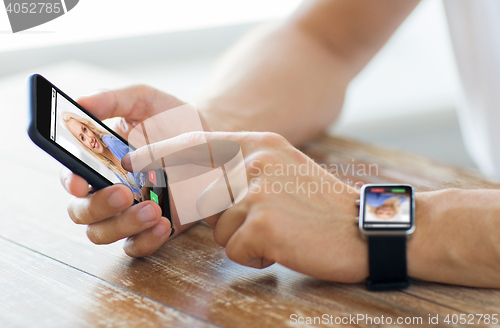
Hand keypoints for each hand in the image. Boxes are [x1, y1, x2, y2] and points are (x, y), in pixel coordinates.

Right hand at [60, 85, 196, 256]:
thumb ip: (114, 100)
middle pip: (81, 212)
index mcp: (97, 160)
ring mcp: (128, 212)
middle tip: (124, 193)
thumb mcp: (145, 101)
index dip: (69, 181)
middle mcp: (106, 189)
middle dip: (99, 206)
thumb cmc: (170, 119)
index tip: (80, 181)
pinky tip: (164, 223)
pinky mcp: (150, 228)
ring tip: (154, 208)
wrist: (210, 141)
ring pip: (104, 233)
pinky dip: (146, 240)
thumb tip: (82, 101)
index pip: (70, 176)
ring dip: (125, 224)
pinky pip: (137, 246)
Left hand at [123, 131, 367, 281]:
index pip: (197, 144)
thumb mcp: (282, 168)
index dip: (162, 153)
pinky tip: (285, 244)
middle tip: (261, 218)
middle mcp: (254, 160)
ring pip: (218, 227)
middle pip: (201, 194)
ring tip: (280, 230)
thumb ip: (241, 169)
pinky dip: (256, 255)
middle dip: (217, 216)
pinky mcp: (261, 224)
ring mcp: (256, 191)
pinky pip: (235, 249)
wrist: (365, 227)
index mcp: (258, 143)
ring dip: (243, 237)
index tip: (133, 161)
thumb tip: (199, 186)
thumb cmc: (320, 204)